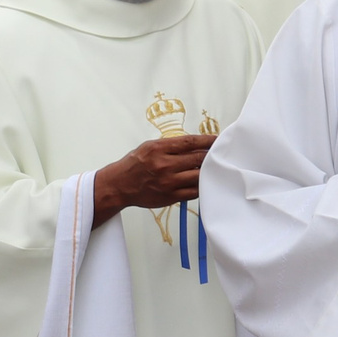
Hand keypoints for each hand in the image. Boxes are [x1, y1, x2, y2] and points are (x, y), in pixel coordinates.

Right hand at [94, 134, 212, 224]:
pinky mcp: (171, 196)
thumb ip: (170, 145)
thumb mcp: (149, 147)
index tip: (216, 140)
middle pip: (198, 158)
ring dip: (207, 171)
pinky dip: (200, 185)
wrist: (120, 185)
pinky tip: (202, 181)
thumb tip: (194, 144)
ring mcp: (169, 182)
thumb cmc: (134, 165)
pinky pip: (193, 191)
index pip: (190, 142)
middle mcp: (164, 165)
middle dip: (210, 155)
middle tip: (217, 154)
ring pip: (198, 175)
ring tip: (211, 168)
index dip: (207, 140)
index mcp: (159, 149)